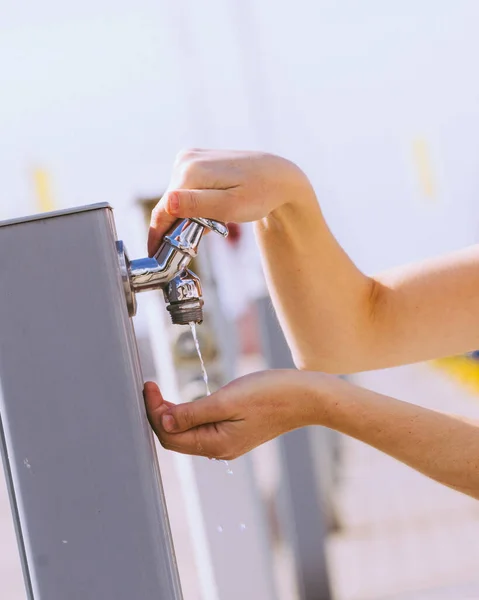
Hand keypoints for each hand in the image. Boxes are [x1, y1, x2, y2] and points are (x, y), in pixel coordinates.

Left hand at [143, 370, 331, 459]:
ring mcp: (227, 443)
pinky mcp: (235, 433)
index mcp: (216, 444)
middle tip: (150, 387)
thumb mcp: (227, 401)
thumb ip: (193, 413)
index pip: (171, 435)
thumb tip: (165, 422)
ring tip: (160, 393)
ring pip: (188, 434)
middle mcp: (219, 449)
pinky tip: (183, 402)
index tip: (148, 386)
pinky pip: (202, 429)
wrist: (305, 397)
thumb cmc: (270, 395)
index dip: (153, 413)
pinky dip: (187, 416)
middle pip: (176, 437)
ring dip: (171, 415)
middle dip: (158, 414)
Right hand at [148, 149, 315, 255]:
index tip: (156, 257)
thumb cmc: (260, 195)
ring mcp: (190, 157)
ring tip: (214, 225)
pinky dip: (194, 205)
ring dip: (187, 216)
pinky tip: (212, 212)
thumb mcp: (230, 206)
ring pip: (176, 198)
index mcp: (191, 171)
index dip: (157, 236)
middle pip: (168, 204)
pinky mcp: (195, 160)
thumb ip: (197, 206)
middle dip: (176, 227)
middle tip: (194, 246)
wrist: (279, 177)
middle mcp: (186, 159)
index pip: (163, 209)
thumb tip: (167, 203)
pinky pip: (185, 189)